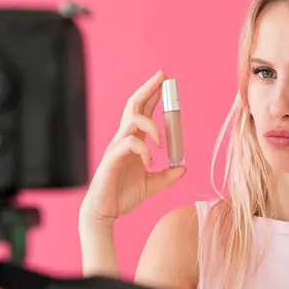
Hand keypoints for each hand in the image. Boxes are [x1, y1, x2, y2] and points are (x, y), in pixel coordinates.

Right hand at [80, 70, 186, 227]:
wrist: (104, 212)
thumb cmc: (123, 196)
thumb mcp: (152, 185)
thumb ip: (167, 176)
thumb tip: (183, 168)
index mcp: (133, 141)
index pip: (143, 110)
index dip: (153, 94)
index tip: (166, 82)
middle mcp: (124, 139)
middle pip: (134, 105)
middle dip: (149, 88)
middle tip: (163, 76)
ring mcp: (117, 147)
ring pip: (132, 120)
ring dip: (151, 125)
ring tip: (162, 141)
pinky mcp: (112, 158)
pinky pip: (130, 144)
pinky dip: (144, 150)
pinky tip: (151, 163)